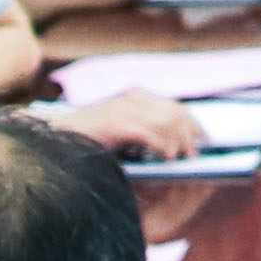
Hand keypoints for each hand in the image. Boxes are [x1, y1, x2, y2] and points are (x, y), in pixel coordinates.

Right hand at [43, 82, 206, 161]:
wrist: (56, 140)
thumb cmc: (88, 141)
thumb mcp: (122, 134)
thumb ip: (143, 134)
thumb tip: (173, 147)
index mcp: (135, 98)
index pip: (175, 107)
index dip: (193, 124)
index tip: (204, 140)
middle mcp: (132, 99)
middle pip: (176, 114)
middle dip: (189, 136)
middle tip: (195, 157)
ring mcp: (124, 109)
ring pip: (168, 123)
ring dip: (178, 144)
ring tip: (181, 161)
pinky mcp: (116, 123)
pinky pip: (150, 134)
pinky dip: (162, 147)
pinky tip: (166, 159)